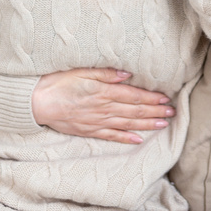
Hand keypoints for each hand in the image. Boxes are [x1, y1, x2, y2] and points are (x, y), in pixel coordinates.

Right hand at [31, 68, 175, 143]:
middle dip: (155, 111)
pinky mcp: (89, 131)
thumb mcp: (81, 70)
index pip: (134, 96)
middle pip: (135, 111)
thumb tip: (128, 74)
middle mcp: (103, 108)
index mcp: (103, 91)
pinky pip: (111, 136)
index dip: (152, 98)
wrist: (37, 102)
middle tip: (172, 112)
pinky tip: (138, 140)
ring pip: (127, 124)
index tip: (166, 98)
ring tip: (163, 124)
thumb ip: (106, 73)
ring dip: (147, 124)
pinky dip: (126, 139)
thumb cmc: (58, 82)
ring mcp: (97, 121)